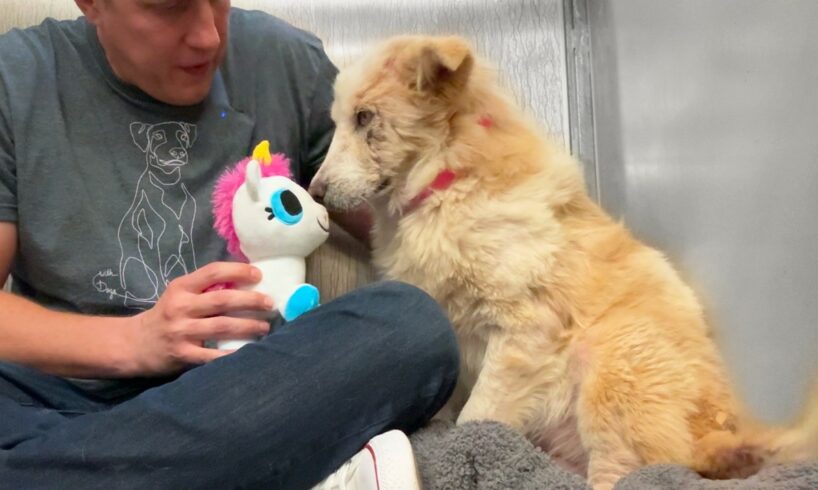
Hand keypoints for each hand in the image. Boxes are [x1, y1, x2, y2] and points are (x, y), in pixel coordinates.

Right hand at [125, 262, 273, 375]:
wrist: (133, 344)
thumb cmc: (166, 316)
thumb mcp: (179, 295)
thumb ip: (205, 289)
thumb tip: (245, 282)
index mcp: (181, 287)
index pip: (213, 272)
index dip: (238, 271)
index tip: (258, 274)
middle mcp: (180, 307)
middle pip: (222, 300)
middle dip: (251, 300)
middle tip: (270, 303)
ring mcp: (181, 331)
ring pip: (222, 326)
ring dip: (248, 326)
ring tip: (265, 327)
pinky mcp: (183, 354)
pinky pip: (213, 355)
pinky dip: (233, 354)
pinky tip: (249, 352)